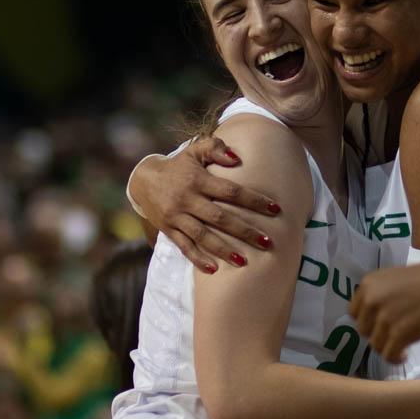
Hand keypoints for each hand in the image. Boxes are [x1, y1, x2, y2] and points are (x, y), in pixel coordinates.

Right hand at [128, 137, 281, 271]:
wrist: (144, 180)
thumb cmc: (179, 166)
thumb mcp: (195, 150)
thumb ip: (216, 148)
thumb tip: (237, 159)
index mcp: (198, 180)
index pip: (230, 191)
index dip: (253, 200)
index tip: (275, 209)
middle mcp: (187, 199)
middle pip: (220, 217)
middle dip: (244, 231)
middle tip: (267, 242)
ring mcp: (177, 216)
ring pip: (202, 235)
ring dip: (223, 249)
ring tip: (244, 261)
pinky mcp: (169, 230)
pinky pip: (184, 246)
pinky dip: (198, 259)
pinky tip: (214, 270)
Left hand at [350, 255, 419, 362]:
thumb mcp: (397, 278)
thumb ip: (382, 293)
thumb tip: (375, 312)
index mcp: (369, 284)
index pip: (354, 312)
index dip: (368, 321)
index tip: (380, 325)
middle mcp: (372, 300)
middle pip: (364, 330)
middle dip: (378, 334)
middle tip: (394, 334)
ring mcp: (385, 318)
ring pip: (376, 345)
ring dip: (388, 347)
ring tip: (403, 344)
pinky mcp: (400, 334)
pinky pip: (388, 355)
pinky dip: (395, 358)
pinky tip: (405, 354)